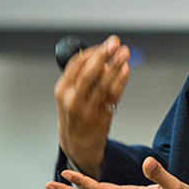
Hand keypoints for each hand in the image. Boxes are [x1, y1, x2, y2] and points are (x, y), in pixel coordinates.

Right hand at [54, 35, 129, 176]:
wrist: (77, 146)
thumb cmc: (75, 114)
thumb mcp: (70, 95)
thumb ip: (84, 76)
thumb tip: (103, 57)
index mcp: (62, 90)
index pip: (76, 64)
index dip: (92, 51)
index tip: (105, 43)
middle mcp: (73, 99)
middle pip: (89, 72)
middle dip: (103, 55)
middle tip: (115, 42)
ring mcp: (88, 109)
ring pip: (104, 83)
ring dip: (116, 66)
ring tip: (125, 53)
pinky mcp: (102, 117)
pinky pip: (114, 95)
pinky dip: (121, 80)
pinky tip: (126, 69)